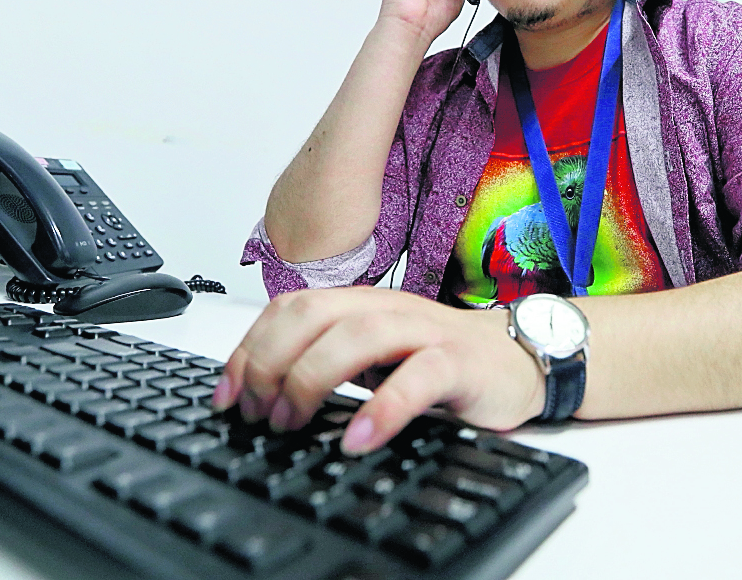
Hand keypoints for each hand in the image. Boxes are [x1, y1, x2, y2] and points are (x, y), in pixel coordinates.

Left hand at [212, 287, 545, 454]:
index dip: (250, 347)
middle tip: (255, 411)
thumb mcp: (372, 356)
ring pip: (357, 336)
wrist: (515, 358)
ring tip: (289, 422)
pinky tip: (356, 439)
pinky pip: (417, 378)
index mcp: (358, 303)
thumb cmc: (438, 359)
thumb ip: (326, 362)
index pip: (289, 309)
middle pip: (312, 315)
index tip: (226, 394)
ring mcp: (422, 330)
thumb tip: (258, 396)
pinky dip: (381, 408)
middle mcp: (385, 307)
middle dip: (270, 362)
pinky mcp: (458, 362)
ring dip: (311, 378)